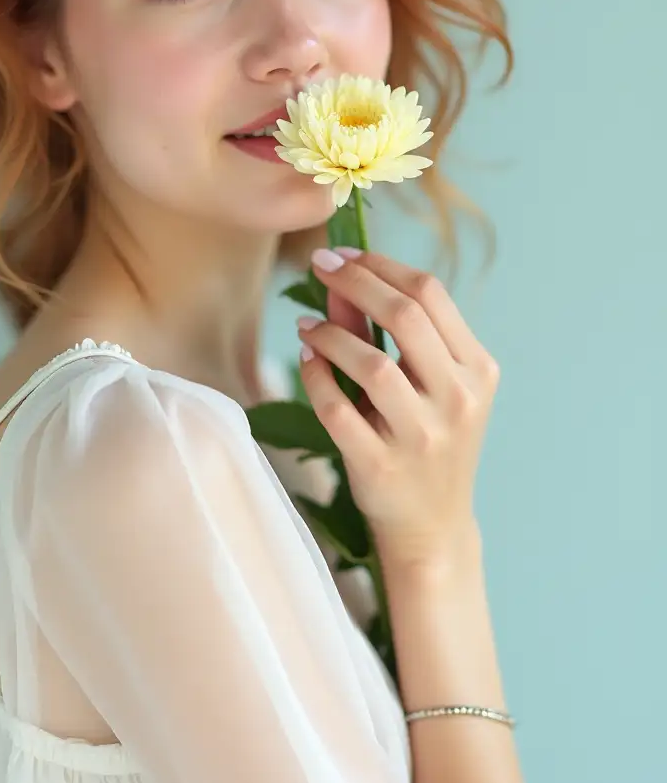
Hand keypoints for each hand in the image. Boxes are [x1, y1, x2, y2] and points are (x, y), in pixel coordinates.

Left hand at [297, 248, 499, 569]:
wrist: (432, 528)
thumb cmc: (426, 441)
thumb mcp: (421, 384)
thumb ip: (381, 331)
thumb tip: (339, 278)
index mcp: (476, 370)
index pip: (430, 294)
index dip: (380, 266)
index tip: (342, 254)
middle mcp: (457, 399)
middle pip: (405, 316)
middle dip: (355, 282)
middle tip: (318, 266)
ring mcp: (423, 436)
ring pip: (371, 365)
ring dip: (330, 334)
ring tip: (307, 325)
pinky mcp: (382, 466)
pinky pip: (338, 410)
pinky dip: (316, 378)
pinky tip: (306, 360)